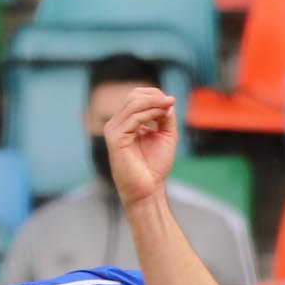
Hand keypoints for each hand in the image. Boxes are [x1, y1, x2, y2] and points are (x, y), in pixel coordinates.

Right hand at [100, 84, 179, 206]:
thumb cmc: (155, 167)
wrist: (148, 189)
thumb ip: (165, 117)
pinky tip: (161, 116)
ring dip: (154, 103)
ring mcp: (113, 130)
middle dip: (154, 96)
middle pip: (133, 96)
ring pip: (133, 103)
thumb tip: (166, 100)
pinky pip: (134, 117)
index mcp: (125, 123)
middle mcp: (116, 124)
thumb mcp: (165, 136)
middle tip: (171, 102)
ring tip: (168, 107)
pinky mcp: (115, 138)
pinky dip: (150, 113)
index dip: (154, 95)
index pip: (136, 97)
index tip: (171, 101)